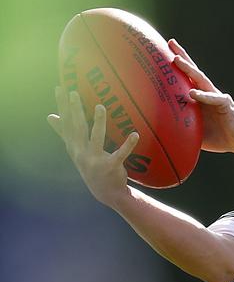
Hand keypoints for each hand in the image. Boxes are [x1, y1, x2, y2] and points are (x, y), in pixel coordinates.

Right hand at [47, 87, 138, 207]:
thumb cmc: (90, 166)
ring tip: (100, 106)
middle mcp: (81, 153)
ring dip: (98, 122)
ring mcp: (95, 161)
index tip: (60, 88)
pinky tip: (135, 134)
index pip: (66, 123)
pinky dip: (128, 145)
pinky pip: (121, 154)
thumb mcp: (75, 150)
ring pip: (96, 139)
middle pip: (78, 128)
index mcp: (73, 147)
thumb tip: (50, 116)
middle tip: (73, 92)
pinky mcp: (111, 167)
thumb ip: (64, 133)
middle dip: (76, 110)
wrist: (106, 193)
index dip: (63, 106)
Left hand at [168, 39, 233, 153]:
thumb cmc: (217, 136)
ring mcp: (217, 97)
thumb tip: (159, 134)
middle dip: (182, 56)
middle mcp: (207, 92)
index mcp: (199, 97)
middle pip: (193, 71)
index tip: (163, 51)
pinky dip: (204, 96)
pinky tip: (193, 93)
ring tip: (177, 60)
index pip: (186, 78)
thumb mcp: (193, 132)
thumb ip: (180, 128)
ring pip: (201, 80)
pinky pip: (214, 98)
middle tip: (170, 43)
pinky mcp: (226, 105)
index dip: (176, 66)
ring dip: (189, 69)